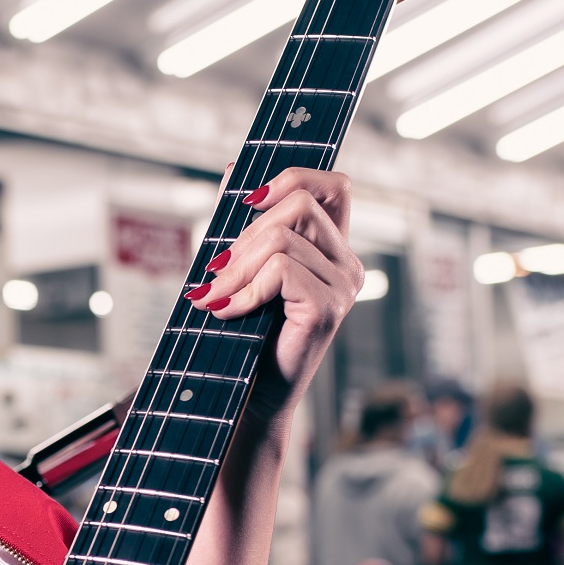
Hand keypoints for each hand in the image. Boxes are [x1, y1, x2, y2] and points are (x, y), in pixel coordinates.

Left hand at [188, 168, 360, 422]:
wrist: (248, 395)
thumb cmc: (246, 333)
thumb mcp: (245, 268)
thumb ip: (246, 223)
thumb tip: (235, 169)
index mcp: (334, 250)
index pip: (334, 186)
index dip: (293, 177)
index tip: (248, 199)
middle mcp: (349, 264)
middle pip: (299, 204)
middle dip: (245, 234)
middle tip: (216, 272)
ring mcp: (344, 286)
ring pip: (281, 238)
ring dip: (236, 267)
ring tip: (214, 296)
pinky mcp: (328, 307)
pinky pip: (280, 270)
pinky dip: (245, 289)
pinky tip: (227, 311)